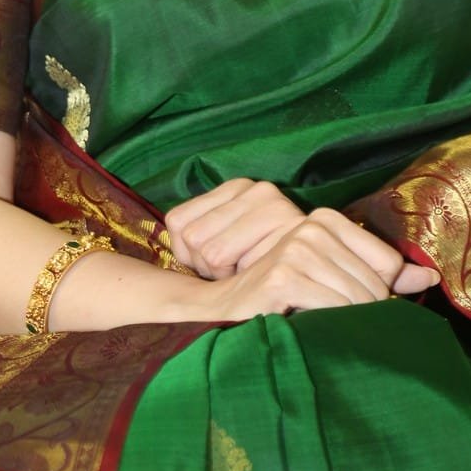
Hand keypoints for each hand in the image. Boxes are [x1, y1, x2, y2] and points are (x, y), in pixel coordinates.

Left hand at [165, 179, 305, 278]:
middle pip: (192, 237)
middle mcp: (257, 189)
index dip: (189, 254)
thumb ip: (196, 239)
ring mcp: (275, 207)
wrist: (315, 283)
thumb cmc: (257, 271)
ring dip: (224, 275)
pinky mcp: (288, 233)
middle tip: (234, 272)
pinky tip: (257, 277)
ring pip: (210, 253)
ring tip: (247, 274)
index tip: (216, 263)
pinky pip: (231, 265)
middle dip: (206, 266)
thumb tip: (155, 261)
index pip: (177, 221)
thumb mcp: (221, 242)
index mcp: (238, 187)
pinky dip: (238, 280)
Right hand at [191, 207, 438, 321]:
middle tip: (336, 329)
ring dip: (346, 327)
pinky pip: (333, 310)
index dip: (380, 296)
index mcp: (326, 219)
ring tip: (322, 333)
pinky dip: (329, 330)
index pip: (387, 264)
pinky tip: (308, 332)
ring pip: (356, 301)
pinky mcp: (283, 277)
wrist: (223, 314)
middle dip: (364, 316)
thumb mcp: (333, 279)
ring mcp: (296, 249)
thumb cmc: (282, 301)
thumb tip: (431, 277)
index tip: (357, 311)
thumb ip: (382, 276)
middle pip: (374, 285)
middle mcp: (311, 226)